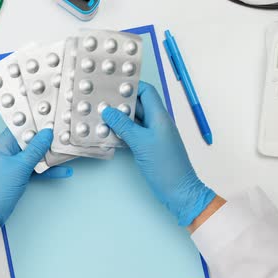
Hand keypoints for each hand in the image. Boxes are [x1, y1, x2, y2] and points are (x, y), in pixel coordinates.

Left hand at [0, 128, 72, 225]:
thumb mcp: (20, 166)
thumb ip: (35, 149)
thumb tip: (46, 133)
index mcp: (3, 143)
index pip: (22, 126)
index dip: (37, 122)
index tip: (53, 119)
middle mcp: (7, 151)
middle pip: (30, 140)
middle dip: (47, 139)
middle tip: (63, 136)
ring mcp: (13, 164)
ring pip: (35, 155)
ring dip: (49, 156)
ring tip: (66, 152)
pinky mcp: (18, 176)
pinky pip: (35, 168)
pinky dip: (47, 170)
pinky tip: (62, 171)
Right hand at [101, 82, 215, 225]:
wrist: (179, 190)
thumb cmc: (165, 166)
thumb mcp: (141, 143)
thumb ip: (124, 126)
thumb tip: (108, 111)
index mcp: (159, 116)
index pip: (146, 92)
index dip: (130, 87)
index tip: (111, 87)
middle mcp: (157, 122)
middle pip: (138, 105)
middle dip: (120, 103)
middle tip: (99, 101)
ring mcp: (153, 135)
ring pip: (133, 120)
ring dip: (118, 119)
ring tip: (99, 116)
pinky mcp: (148, 147)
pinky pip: (133, 134)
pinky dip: (121, 132)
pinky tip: (107, 134)